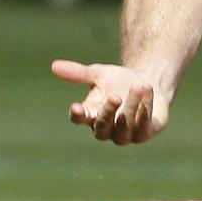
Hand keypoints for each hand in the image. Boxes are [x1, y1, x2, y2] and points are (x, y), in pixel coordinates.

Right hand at [51, 60, 169, 144]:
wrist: (146, 86)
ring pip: (124, 128)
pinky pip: (142, 127)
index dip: (78, 115)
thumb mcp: (99, 74)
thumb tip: (54, 65)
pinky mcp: (142, 134)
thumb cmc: (118, 82)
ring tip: (139, 86)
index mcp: (90, 115)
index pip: (80, 119)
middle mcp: (105, 129)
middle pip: (101, 128)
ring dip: (131, 107)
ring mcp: (124, 135)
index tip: (76, 107)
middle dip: (108, 113)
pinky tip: (147, 91)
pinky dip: (145, 110)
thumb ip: (79, 73)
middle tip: (115, 97)